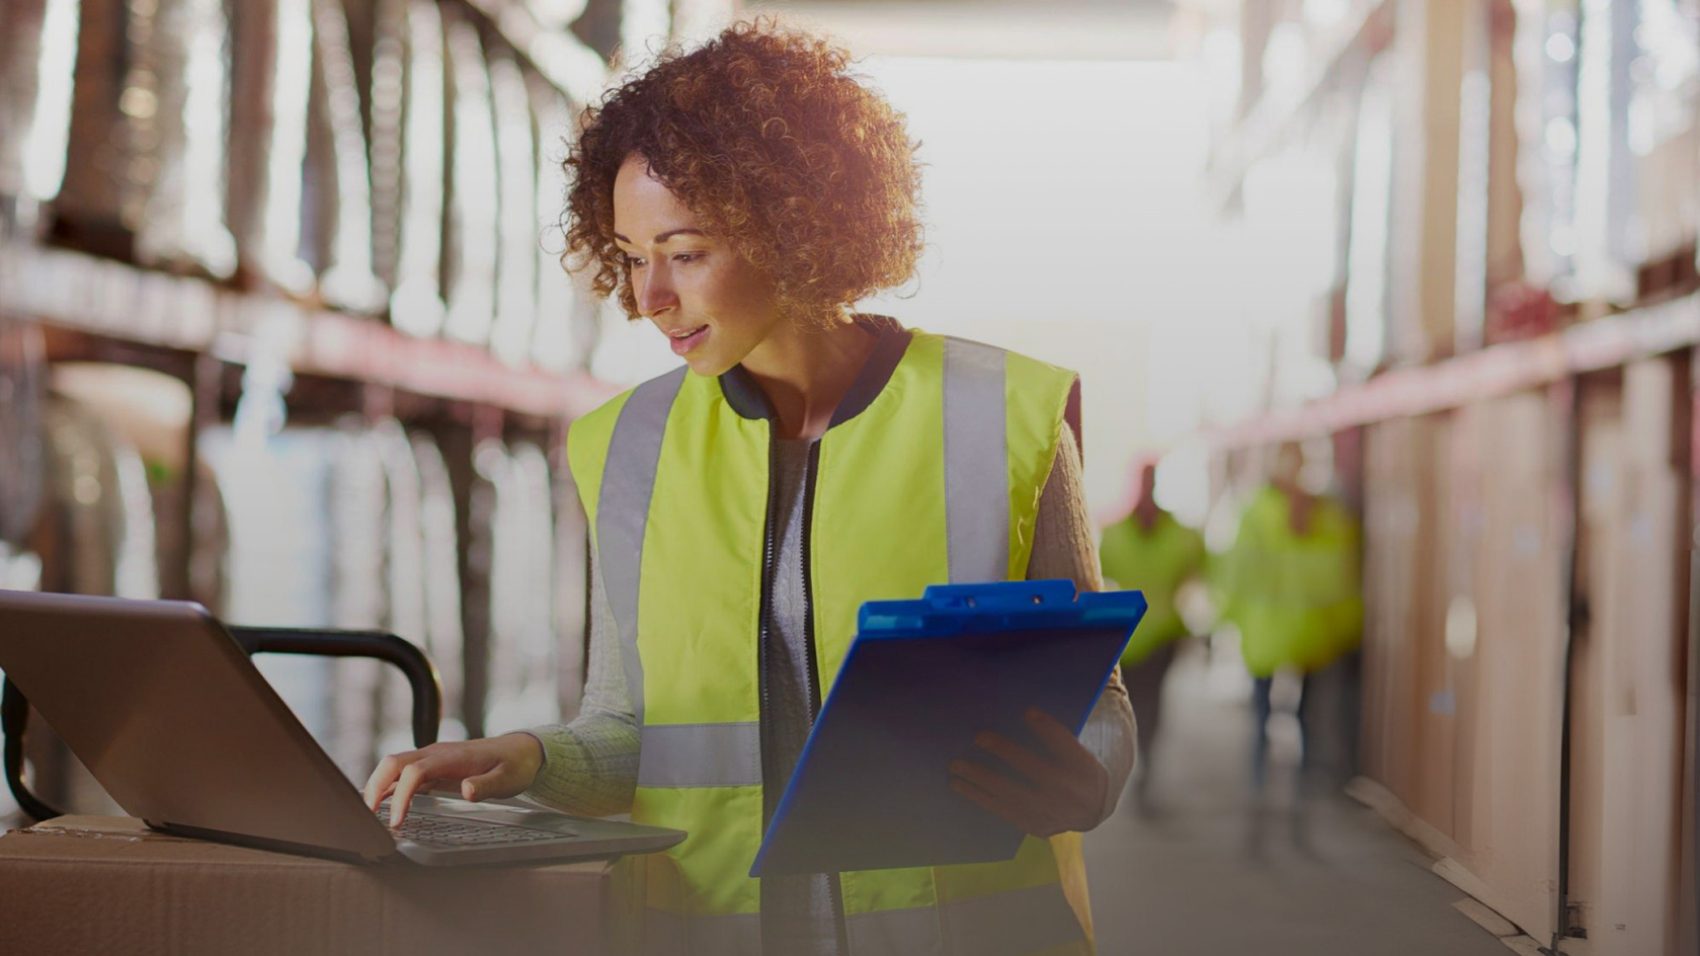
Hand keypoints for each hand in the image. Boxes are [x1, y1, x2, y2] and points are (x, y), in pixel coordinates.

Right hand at [363, 733, 544, 826]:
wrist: (522, 751)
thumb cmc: (514, 765)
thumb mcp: (508, 778)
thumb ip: (487, 785)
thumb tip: (467, 790)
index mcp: (451, 757)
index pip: (415, 771)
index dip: (402, 795)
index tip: (397, 821)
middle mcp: (435, 754)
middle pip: (393, 763)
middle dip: (375, 786)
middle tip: (367, 816)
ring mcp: (432, 760)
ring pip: (394, 767)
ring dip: (378, 786)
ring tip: (368, 814)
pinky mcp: (433, 768)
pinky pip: (403, 775)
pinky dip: (388, 788)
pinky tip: (382, 806)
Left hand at [948, 708, 1107, 837]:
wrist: (1092, 811)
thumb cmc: (1075, 770)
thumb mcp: (1077, 751)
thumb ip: (1054, 737)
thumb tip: (1019, 714)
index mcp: (1083, 767)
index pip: (1066, 745)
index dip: (1048, 729)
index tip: (1028, 712)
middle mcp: (1070, 792)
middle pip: (1036, 770)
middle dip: (1007, 752)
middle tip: (979, 737)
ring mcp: (1051, 812)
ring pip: (1011, 793)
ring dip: (980, 778)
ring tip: (956, 765)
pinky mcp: (1035, 826)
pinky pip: (1002, 810)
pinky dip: (979, 796)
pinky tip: (959, 785)